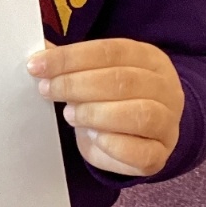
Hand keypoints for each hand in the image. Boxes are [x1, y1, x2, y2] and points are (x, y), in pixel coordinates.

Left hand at [27, 38, 184, 177]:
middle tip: (48, 90)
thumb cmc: (113, 99)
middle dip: (77, 85)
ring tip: (70, 114)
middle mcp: (165, 88)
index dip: (71, 58)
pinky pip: (140, 152)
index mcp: (149, 58)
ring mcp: (168, 123)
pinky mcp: (159, 155)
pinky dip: (112, 145)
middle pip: (123, 81)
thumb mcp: (95, 74)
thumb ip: (70, 65)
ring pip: (138, 115)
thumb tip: (38, 56)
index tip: (37, 65)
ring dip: (95, 114)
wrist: (142, 133)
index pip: (110, 51)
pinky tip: (93, 137)